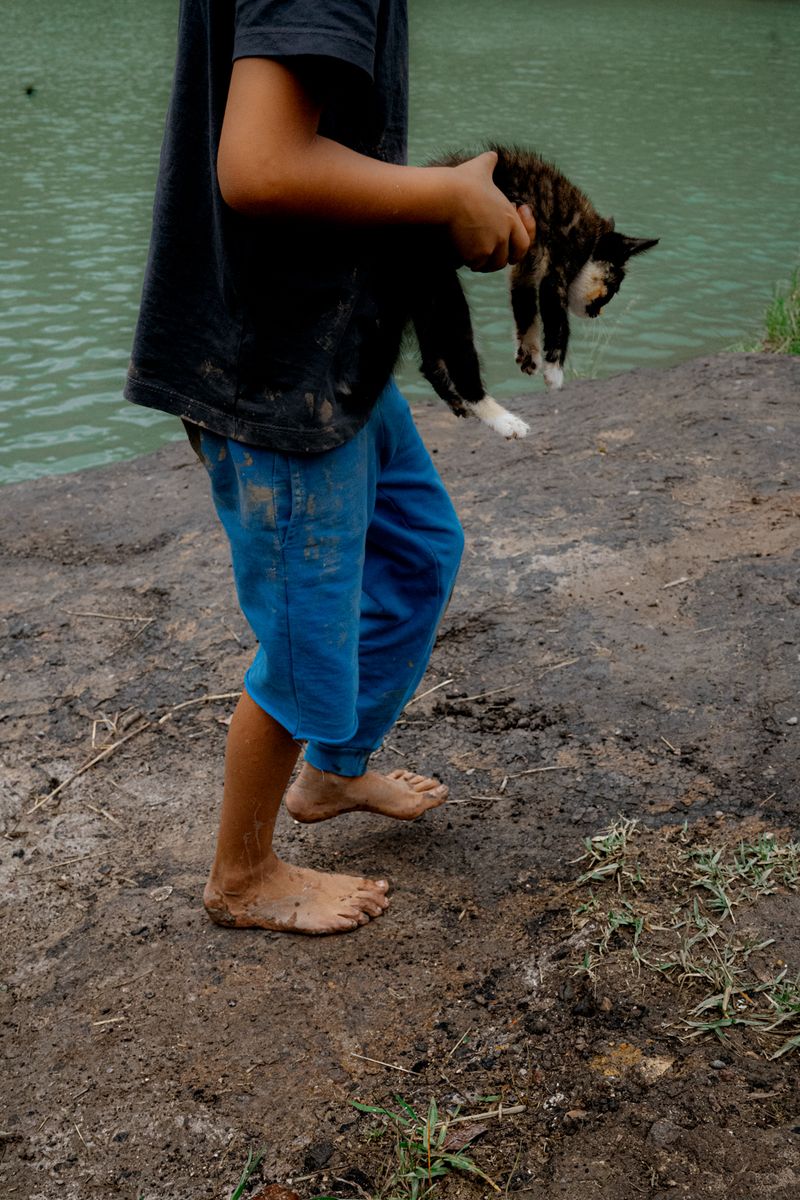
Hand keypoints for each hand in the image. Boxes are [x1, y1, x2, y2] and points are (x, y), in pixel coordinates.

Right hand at [446, 152, 535, 271]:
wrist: (446, 196)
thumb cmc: (463, 181)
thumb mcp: (481, 167)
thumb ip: (490, 162)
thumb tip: (492, 154)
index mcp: (510, 218)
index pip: (525, 243)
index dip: (518, 243)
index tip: (505, 234)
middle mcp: (504, 235)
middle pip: (507, 258)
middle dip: (500, 256)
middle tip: (490, 252)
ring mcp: (490, 247)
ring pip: (491, 264)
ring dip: (485, 261)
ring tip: (476, 255)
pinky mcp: (474, 255)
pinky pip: (475, 265)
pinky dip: (470, 261)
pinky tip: (463, 254)